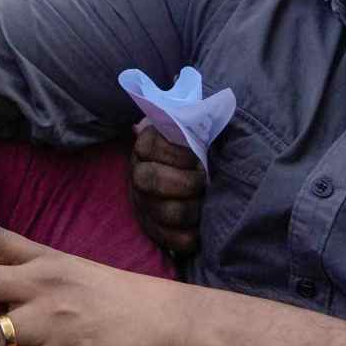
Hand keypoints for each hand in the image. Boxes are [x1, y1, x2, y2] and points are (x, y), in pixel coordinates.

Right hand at [130, 123, 204, 257]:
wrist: (203, 179)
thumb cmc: (201, 150)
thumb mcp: (197, 129)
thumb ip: (195, 118)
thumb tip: (205, 105)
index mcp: (146, 147)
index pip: (148, 146)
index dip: (175, 153)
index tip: (196, 156)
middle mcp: (139, 175)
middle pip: (149, 180)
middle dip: (184, 183)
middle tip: (203, 180)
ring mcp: (144, 204)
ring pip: (163, 212)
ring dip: (191, 209)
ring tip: (206, 202)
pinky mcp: (154, 229)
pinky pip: (170, 239)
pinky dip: (190, 236)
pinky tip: (201, 227)